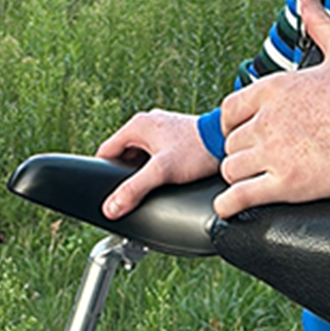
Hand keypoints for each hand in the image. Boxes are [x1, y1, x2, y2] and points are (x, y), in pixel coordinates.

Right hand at [96, 109, 218, 220]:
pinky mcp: (174, 136)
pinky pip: (155, 152)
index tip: (107, 192)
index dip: (103, 173)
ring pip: (140, 154)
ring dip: (142, 170)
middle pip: (123, 154)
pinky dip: (155, 165)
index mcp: (137, 125)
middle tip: (131, 193)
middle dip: (124, 174)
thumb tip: (111, 207)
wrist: (226, 141)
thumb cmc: (197, 150)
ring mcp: (162, 128)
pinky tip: (165, 178)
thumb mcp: (161, 172)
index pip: (106, 151)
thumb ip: (134, 189)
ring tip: (151, 186)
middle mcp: (147, 123)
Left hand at [213, 0, 329, 218]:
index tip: (245, 135)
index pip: (230, 110)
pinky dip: (231, 205)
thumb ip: (318, 25)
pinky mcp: (288, 182)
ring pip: (232, 169)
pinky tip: (232, 209)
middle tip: (257, 163)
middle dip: (243, 153)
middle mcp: (268, 117)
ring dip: (240, 178)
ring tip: (252, 184)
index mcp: (275, 87)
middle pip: (231, 142)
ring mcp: (275, 150)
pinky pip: (240, 196)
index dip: (234, 126)